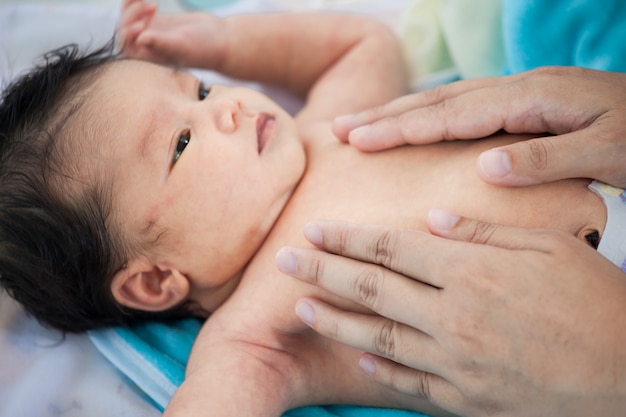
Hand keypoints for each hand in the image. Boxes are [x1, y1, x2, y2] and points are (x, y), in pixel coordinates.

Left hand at [118, 0, 225, 68]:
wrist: (220, 39)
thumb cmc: (204, 48)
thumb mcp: (182, 44)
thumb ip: (161, 43)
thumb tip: (140, 39)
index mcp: (150, 60)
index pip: (126, 47)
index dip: (128, 34)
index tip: (144, 24)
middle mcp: (146, 48)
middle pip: (124, 29)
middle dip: (132, 15)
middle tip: (153, 7)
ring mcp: (149, 33)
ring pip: (129, 17)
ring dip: (133, 6)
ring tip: (153, 4)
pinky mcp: (155, 22)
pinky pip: (137, 9)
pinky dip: (136, 0)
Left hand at [276, 213, 625, 416]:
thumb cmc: (596, 300)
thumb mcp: (549, 249)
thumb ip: (483, 233)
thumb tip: (430, 220)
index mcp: (471, 272)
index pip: (391, 250)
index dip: (347, 239)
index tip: (314, 230)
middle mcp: (454, 316)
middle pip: (371, 289)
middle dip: (322, 272)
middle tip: (283, 260)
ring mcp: (456, 362)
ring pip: (378, 336)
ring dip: (334, 320)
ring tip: (300, 307)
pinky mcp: (467, 399)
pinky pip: (410, 382)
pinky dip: (379, 368)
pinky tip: (356, 355)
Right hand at [332, 67, 625, 187]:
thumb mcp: (609, 151)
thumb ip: (546, 158)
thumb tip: (485, 168)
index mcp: (533, 99)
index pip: (452, 115)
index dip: (403, 128)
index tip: (360, 140)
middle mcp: (518, 90)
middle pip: (437, 100)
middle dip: (385, 115)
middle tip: (339, 128)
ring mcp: (519, 93)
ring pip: (445, 99)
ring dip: (399, 112)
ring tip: (360, 125)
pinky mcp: (522, 103)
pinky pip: (462, 106)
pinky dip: (427, 115)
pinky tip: (412, 124)